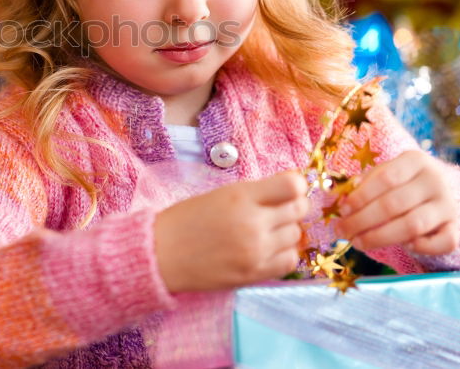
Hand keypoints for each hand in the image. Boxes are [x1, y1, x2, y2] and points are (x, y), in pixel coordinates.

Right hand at [153, 170, 307, 291]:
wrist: (160, 254)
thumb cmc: (186, 220)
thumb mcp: (220, 195)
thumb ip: (255, 192)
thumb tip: (292, 187)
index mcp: (240, 197)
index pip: (293, 186)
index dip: (296, 185)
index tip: (288, 188)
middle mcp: (252, 223)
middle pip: (298, 209)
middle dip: (292, 206)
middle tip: (278, 209)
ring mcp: (255, 251)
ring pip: (296, 235)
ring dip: (286, 230)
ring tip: (266, 230)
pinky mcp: (254, 274)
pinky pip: (289, 261)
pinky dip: (284, 253)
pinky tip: (268, 249)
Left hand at [337, 150, 457, 255]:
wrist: (440, 190)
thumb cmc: (402, 182)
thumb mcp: (385, 173)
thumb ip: (364, 184)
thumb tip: (342, 199)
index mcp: (416, 161)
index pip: (386, 177)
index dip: (361, 196)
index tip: (342, 210)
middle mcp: (435, 181)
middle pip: (395, 204)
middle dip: (363, 220)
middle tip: (342, 231)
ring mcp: (448, 206)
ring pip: (413, 225)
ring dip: (380, 237)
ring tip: (358, 242)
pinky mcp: (456, 228)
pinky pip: (442, 243)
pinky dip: (422, 248)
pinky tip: (404, 246)